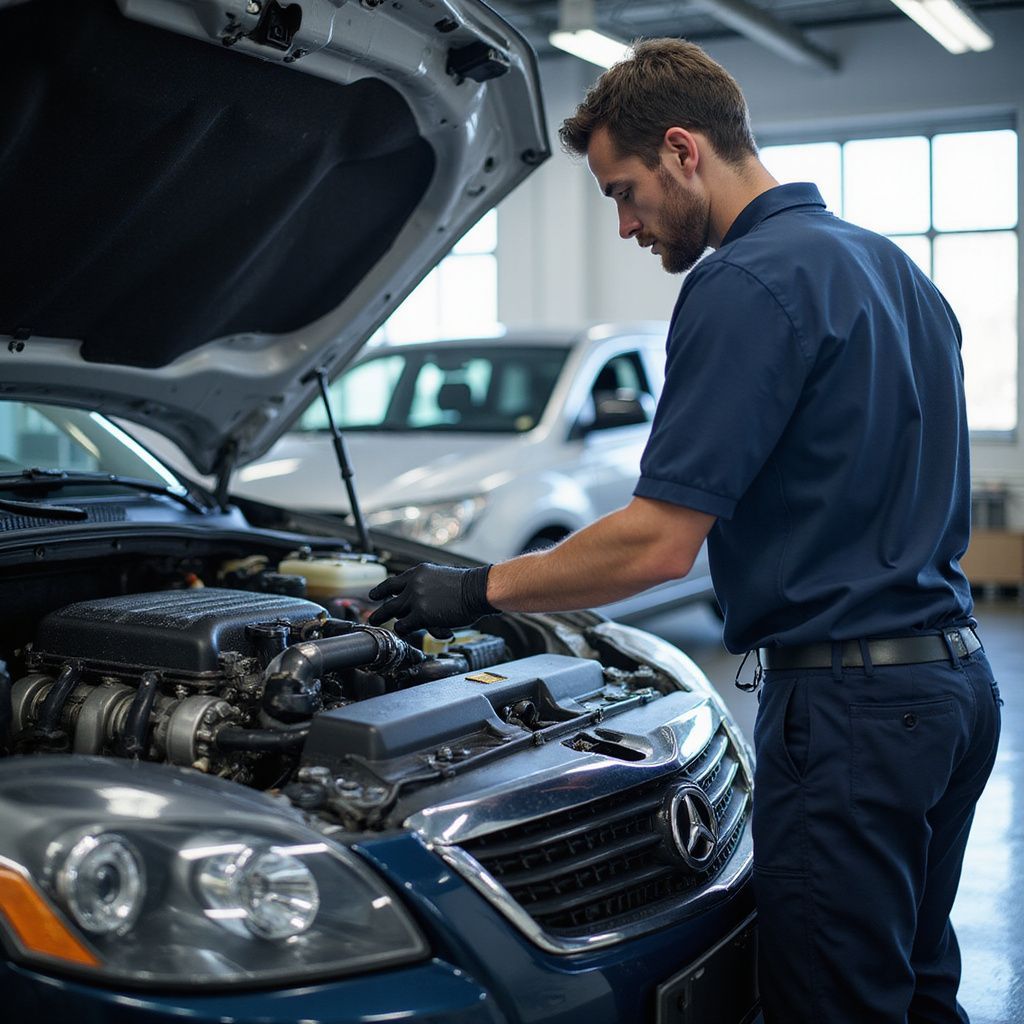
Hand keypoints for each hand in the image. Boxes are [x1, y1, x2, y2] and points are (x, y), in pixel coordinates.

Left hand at [368, 563, 496, 637]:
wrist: (477, 589)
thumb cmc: (467, 585)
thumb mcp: (442, 575)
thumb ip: (427, 584)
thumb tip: (419, 596)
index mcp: (419, 572)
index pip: (394, 582)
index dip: (382, 590)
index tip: (374, 595)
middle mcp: (414, 584)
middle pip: (389, 599)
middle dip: (379, 610)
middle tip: (372, 617)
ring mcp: (416, 599)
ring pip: (393, 612)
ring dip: (386, 620)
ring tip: (380, 626)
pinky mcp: (421, 614)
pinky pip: (404, 626)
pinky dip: (403, 630)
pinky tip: (403, 633)